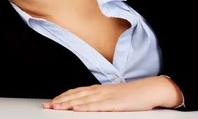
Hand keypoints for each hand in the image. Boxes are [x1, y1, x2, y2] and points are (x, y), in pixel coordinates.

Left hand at [42, 76, 178, 111]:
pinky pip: (98, 105)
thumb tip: (86, 103)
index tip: (52, 101)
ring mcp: (107, 96)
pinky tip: (77, 108)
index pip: (77, 91)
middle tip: (48, 105)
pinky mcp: (115, 104)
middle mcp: (101, 91)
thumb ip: (99, 99)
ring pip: (84, 100)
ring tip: (56, 107)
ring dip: (68, 103)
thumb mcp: (112, 95)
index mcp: (99, 89)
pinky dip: (86, 106)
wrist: (150, 90)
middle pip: (76, 95)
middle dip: (61, 100)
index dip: (63, 96)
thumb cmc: (132, 95)